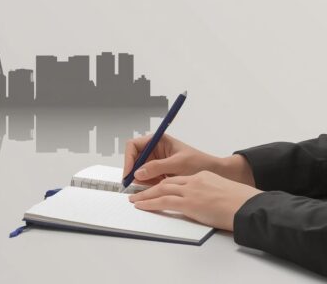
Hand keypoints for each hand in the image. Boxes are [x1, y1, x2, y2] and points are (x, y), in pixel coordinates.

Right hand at [122, 134, 255, 185]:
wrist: (215, 173)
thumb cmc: (200, 163)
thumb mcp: (178, 163)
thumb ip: (157, 167)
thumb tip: (138, 172)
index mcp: (158, 141)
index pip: (134, 146)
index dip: (128, 159)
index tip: (129, 173)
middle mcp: (154, 150)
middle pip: (134, 159)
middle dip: (133, 171)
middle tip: (132, 185)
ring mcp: (156, 163)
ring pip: (138, 171)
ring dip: (141, 180)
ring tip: (149, 187)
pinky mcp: (158, 174)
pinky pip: (146, 179)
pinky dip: (147, 185)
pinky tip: (155, 189)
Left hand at [128, 171, 261, 230]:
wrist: (249, 206)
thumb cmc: (243, 203)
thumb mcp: (224, 192)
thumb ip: (210, 194)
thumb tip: (206, 204)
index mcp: (203, 177)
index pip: (178, 178)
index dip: (164, 183)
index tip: (156, 187)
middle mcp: (195, 181)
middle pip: (166, 181)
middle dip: (150, 186)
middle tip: (138, 191)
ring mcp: (191, 191)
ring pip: (161, 189)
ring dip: (145, 195)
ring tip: (134, 200)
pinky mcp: (189, 203)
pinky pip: (163, 201)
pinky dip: (149, 203)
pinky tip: (141, 205)